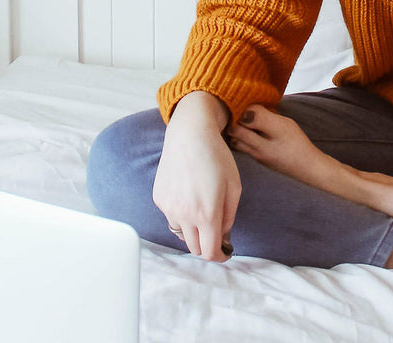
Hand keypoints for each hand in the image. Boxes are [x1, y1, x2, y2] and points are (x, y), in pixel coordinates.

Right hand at [152, 92, 239, 261]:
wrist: (189, 135)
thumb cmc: (217, 158)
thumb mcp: (234, 188)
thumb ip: (229, 218)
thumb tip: (223, 238)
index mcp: (207, 214)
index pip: (210, 252)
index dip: (220, 256)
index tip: (225, 252)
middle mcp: (184, 215)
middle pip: (195, 248)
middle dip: (207, 244)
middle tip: (216, 232)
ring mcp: (168, 208)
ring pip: (181, 234)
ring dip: (193, 230)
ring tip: (202, 209)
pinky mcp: (158, 199)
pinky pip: (171, 217)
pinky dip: (181, 215)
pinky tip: (188, 195)